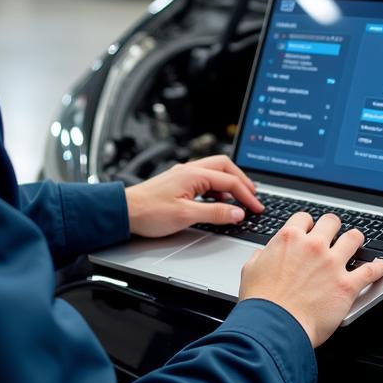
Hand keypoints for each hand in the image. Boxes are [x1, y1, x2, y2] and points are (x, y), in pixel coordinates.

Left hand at [124, 155, 263, 237]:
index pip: (229, 181)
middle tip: (253, 197)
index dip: (247, 196)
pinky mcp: (178, 182)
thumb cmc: (149, 212)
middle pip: (224, 167)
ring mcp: (183, 175)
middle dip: (241, 181)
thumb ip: (214, 213)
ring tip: (239, 199)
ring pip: (214, 171)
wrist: (125, 211)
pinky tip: (217, 201)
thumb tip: (237, 213)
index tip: (257, 208)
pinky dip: (216, 188)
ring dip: (229, 183)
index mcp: (194, 174)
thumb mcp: (186, 216)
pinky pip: (204, 179)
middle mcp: (189, 170)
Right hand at [239, 212, 382, 347]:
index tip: (310, 230)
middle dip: (333, 227)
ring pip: (354, 238)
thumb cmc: (261, 302)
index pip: (304, 218)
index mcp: (289, 238)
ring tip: (357, 243)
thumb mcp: (250, 270)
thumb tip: (261, 255)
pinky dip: (379, 267)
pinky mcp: (347, 284)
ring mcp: (332, 263)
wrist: (274, 326)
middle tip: (335, 235)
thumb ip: (260, 257)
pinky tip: (382, 267)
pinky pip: (371, 270)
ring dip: (356, 240)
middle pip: (332, 222)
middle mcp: (313, 245)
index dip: (308, 224)